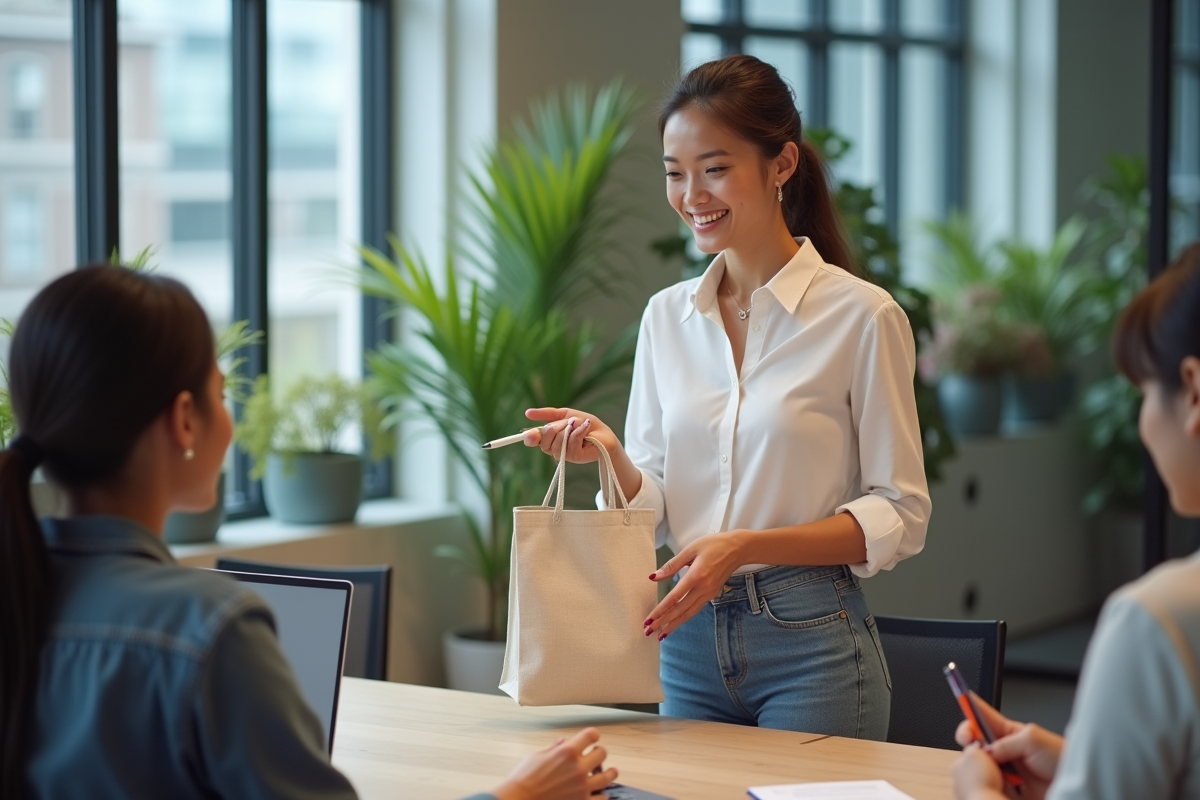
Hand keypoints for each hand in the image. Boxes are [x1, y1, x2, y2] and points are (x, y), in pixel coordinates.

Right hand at [492, 728, 616, 799]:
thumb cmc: (524, 778)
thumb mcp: (537, 756)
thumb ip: (554, 748)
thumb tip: (563, 742)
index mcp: (567, 752)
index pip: (591, 734)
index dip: (592, 735)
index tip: (592, 738)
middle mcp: (578, 767)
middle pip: (602, 753)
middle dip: (599, 752)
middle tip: (596, 754)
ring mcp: (582, 786)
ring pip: (608, 776)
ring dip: (609, 772)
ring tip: (609, 772)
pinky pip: (602, 798)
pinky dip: (602, 795)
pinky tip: (599, 792)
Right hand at [524, 407, 619, 464]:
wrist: (603, 432)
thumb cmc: (584, 424)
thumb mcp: (564, 415)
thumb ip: (547, 414)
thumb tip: (527, 413)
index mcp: (549, 439)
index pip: (533, 441)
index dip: (530, 438)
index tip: (531, 434)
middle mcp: (554, 448)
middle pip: (545, 438)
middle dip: (557, 426)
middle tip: (569, 422)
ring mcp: (564, 454)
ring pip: (558, 440)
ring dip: (570, 428)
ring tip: (579, 425)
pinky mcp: (575, 457)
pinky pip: (571, 441)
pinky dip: (579, 431)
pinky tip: (585, 428)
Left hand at [643, 531, 744, 638]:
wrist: (738, 549)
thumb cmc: (715, 545)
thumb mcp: (690, 550)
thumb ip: (672, 565)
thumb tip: (654, 577)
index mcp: (696, 576)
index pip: (674, 598)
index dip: (660, 610)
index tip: (649, 620)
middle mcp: (703, 588)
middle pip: (680, 610)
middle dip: (663, 622)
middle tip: (649, 631)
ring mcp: (709, 593)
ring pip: (688, 613)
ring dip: (673, 624)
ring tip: (660, 633)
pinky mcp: (712, 594)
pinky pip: (695, 609)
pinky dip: (684, 618)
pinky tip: (675, 622)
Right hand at [952, 694, 1060, 799]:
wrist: (1076, 786)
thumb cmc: (1063, 759)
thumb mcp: (1034, 739)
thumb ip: (1006, 741)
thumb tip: (985, 750)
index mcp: (1009, 733)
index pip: (982, 717)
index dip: (969, 707)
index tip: (960, 697)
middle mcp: (1004, 752)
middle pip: (974, 742)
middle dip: (969, 739)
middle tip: (972, 740)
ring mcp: (1004, 772)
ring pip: (978, 764)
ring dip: (979, 763)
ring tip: (988, 763)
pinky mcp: (1005, 790)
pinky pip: (987, 784)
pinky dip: (986, 781)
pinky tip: (992, 779)